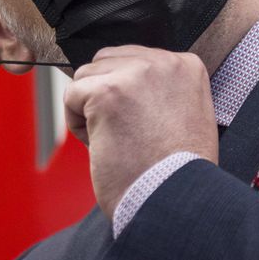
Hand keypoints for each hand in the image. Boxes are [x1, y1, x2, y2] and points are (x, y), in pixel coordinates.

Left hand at [63, 46, 218, 217]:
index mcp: (186, 65)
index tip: (141, 125)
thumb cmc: (175, 169)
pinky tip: (103, 143)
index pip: (134, 60)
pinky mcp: (107, 91)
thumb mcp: (187, 112)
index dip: (127, 95)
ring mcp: (135, 74)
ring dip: (89, 109)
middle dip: (104, 95)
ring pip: (86, 75)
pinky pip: (71, 95)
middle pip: (107, 61)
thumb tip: (124, 79)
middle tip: (125, 133)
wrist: (172, 199)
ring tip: (116, 139)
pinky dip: (77, 124)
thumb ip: (161, 88)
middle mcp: (164, 62)